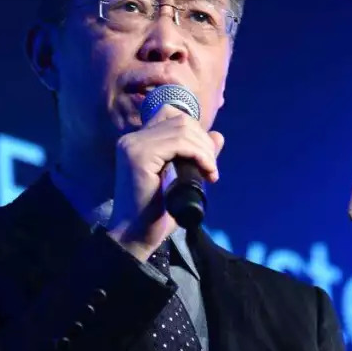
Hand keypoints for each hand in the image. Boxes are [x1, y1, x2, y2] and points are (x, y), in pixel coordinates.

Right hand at [107, 105, 224, 261]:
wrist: (135, 235)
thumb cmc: (156, 212)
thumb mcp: (183, 178)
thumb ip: (197, 155)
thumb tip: (218, 135)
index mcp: (138, 140)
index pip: (171, 115)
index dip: (195, 131)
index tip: (205, 158)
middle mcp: (133, 138)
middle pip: (181, 120)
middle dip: (204, 141)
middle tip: (211, 168)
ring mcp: (134, 145)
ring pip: (182, 129)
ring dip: (204, 150)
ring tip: (210, 172)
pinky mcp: (139, 156)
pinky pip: (179, 142)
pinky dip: (199, 154)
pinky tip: (206, 171)